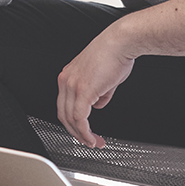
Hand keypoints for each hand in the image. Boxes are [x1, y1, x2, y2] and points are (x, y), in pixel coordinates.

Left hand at [56, 25, 140, 147]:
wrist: (121, 42)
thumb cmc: (115, 54)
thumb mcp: (104, 78)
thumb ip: (99, 93)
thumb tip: (98, 104)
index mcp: (68, 76)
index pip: (64, 105)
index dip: (73, 122)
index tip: (84, 132)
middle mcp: (66, 80)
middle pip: (63, 115)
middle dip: (76, 133)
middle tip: (89, 142)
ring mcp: (72, 85)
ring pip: (70, 119)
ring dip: (82, 135)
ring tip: (94, 143)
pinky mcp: (83, 90)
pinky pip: (80, 118)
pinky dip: (85, 132)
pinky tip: (92, 138)